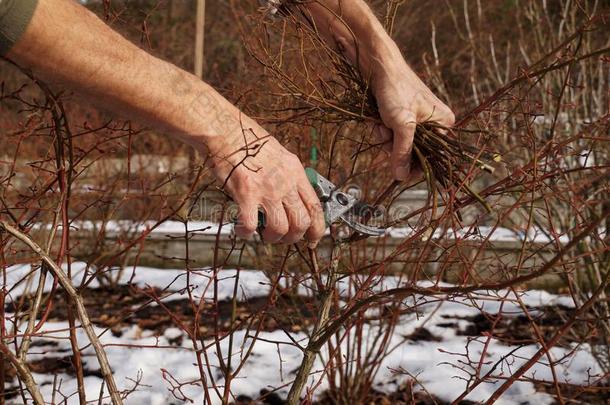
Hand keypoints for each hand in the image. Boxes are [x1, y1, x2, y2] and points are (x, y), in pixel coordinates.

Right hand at [208, 117, 325, 244]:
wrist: (227, 131)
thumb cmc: (249, 143)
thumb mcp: (281, 156)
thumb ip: (290, 177)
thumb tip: (294, 199)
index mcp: (296, 173)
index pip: (316, 207)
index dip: (317, 228)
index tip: (312, 238)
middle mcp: (285, 182)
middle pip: (301, 222)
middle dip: (293, 237)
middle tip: (282, 236)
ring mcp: (266, 189)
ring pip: (280, 228)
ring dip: (272, 237)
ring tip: (263, 232)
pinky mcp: (246, 194)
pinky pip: (251, 225)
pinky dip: (246, 233)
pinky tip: (242, 229)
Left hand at [372, 60, 454, 181]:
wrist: (377, 65)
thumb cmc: (396, 89)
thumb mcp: (402, 124)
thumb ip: (403, 152)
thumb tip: (401, 177)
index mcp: (443, 123)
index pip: (433, 156)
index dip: (416, 167)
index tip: (400, 175)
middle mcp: (433, 122)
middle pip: (414, 151)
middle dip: (396, 146)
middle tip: (387, 136)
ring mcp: (415, 119)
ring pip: (398, 143)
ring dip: (386, 138)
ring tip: (381, 123)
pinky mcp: (400, 115)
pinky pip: (390, 134)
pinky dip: (381, 129)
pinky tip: (377, 119)